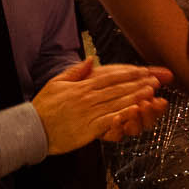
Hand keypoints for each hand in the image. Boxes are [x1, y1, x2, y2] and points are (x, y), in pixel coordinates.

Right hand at [32, 58, 168, 153]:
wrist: (33, 129)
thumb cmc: (44, 107)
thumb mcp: (57, 82)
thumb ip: (76, 71)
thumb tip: (91, 60)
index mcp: (82, 86)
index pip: (110, 77)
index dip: (129, 74)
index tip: (143, 71)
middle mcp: (88, 98)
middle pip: (118, 89)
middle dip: (138, 84)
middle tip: (155, 81)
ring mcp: (89, 113)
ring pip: (117, 103)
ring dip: (136, 97)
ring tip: (151, 93)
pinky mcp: (89, 129)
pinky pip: (110, 121)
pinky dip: (123, 115)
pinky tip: (135, 112)